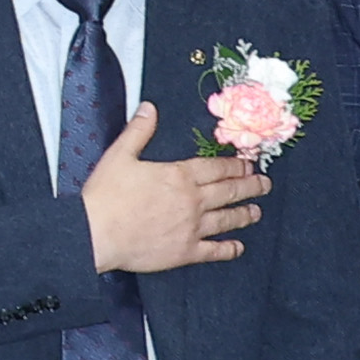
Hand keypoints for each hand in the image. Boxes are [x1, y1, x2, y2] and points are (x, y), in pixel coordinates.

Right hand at [78, 104, 264, 272]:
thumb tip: (149, 108)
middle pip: (230, 191)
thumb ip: (138, 131)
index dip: (234, 165)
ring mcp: (192, 228)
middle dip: (250, 186)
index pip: (215, 168)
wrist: (95, 233)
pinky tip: (238, 247)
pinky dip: (229, 249)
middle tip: (264, 184)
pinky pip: (214, 250)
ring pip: (227, 219)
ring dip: (245, 214)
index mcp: (178, 176)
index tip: (248, 164)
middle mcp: (192, 201)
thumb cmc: (104, 196)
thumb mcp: (118, 155)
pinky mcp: (185, 251)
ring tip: (256, 212)